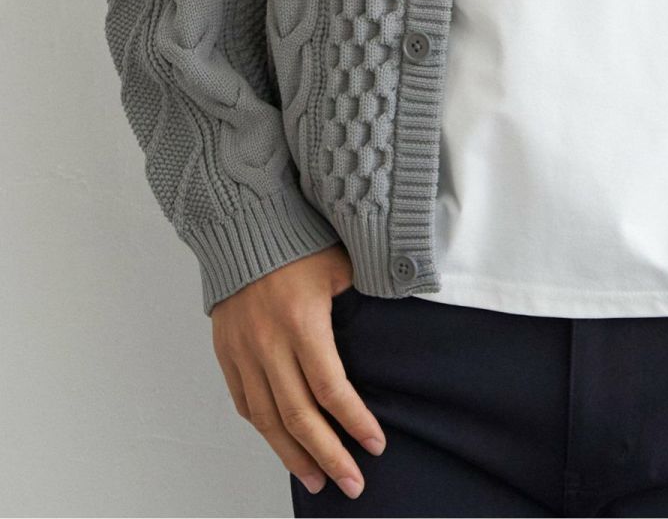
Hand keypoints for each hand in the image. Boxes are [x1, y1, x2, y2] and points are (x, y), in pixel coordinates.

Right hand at [211, 244, 385, 499]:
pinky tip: (281, 444)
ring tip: (317, 481)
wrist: (240, 225)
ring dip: (293, 455)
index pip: (331, 389)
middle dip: (328, 456)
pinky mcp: (226, 352)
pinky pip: (244, 402)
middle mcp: (269, 344)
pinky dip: (263, 428)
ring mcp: (243, 352)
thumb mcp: (339, 264)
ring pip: (267, 419)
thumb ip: (363, 295)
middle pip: (299, 416)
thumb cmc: (297, 240)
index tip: (375, 445)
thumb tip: (399, 307)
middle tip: (352, 484)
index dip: (354, 422)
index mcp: (302, 323)